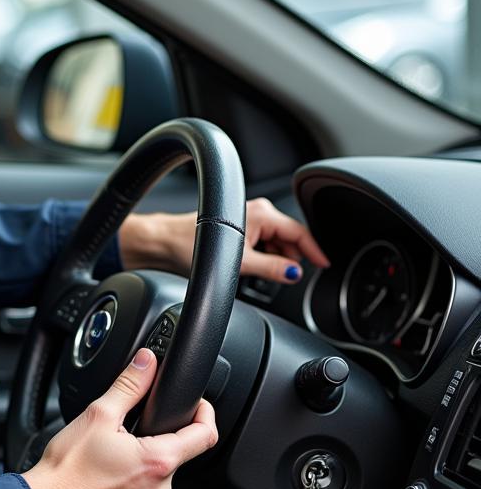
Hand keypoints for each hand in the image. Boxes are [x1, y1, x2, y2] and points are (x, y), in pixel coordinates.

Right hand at [21, 348, 216, 488]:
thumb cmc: (67, 468)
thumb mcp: (98, 414)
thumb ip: (129, 385)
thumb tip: (146, 363)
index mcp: (158, 461)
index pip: (205, 435)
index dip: (204, 413)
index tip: (196, 405)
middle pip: (175, 455)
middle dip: (156, 438)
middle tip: (126, 430)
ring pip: (156, 478)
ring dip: (141, 463)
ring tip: (109, 455)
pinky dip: (129, 485)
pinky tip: (104, 478)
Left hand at [118, 197, 328, 283]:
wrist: (164, 242)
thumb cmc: (191, 244)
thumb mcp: (239, 262)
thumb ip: (271, 268)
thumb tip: (293, 273)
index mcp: (262, 214)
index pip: (300, 233)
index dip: (315, 251)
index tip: (324, 264)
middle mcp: (258, 211)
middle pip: (290, 237)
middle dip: (292, 257)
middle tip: (287, 278)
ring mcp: (248, 217)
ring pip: (276, 240)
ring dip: (277, 257)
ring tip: (265, 274)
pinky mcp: (239, 225)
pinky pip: (263, 241)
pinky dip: (265, 255)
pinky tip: (255, 267)